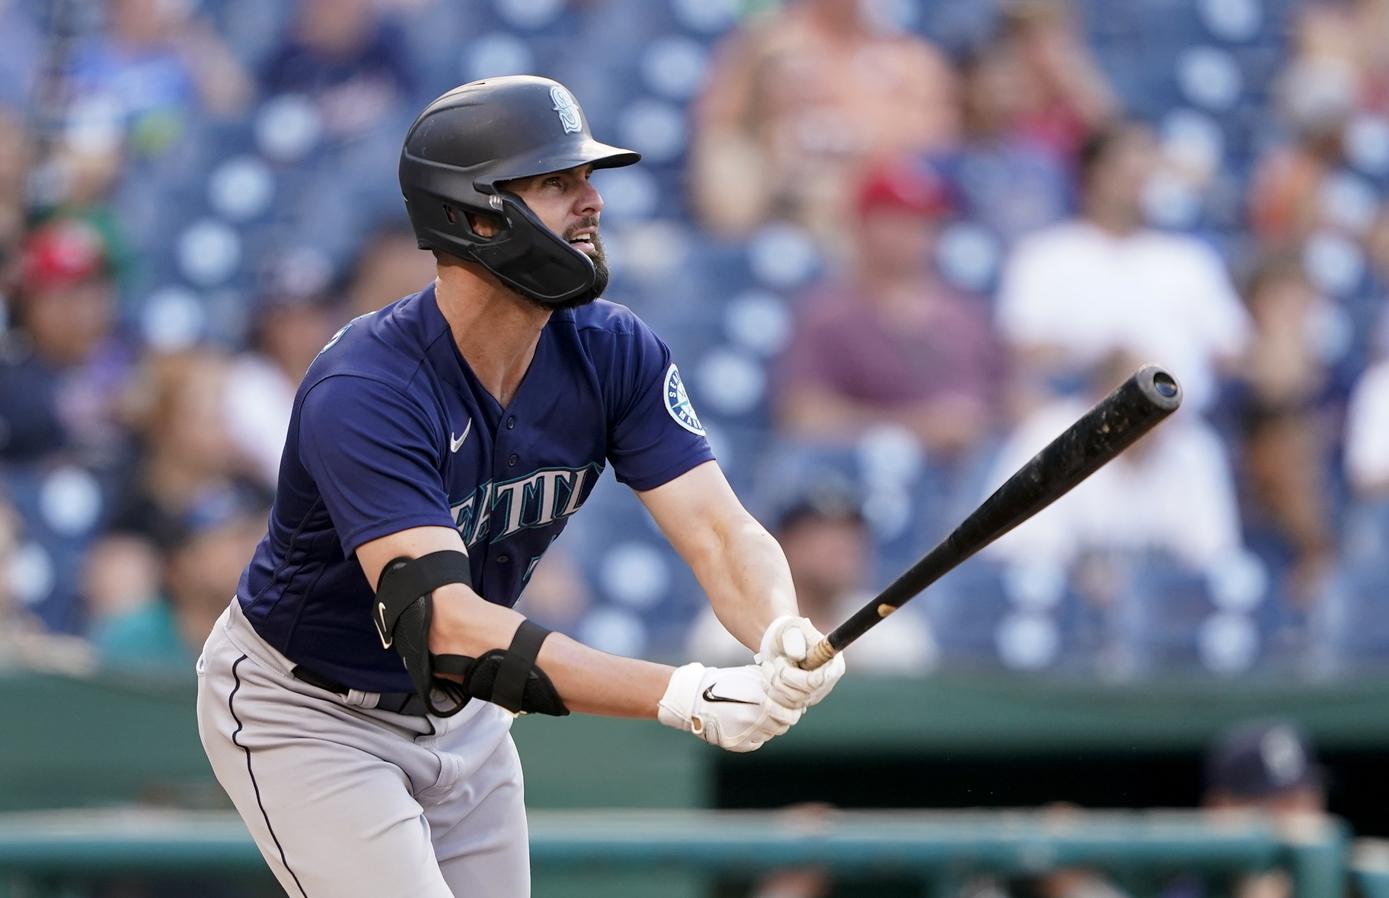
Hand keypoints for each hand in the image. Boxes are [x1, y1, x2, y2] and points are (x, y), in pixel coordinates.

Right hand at [658, 662, 801, 752]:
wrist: (695, 696)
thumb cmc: (726, 682)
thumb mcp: (750, 676)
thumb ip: (773, 686)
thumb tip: (797, 696)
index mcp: (760, 699)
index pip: (791, 713)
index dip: (794, 710)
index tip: (793, 706)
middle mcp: (753, 718)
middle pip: (783, 726)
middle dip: (783, 719)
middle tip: (778, 711)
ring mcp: (743, 733)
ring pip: (769, 735)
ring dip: (769, 727)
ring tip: (758, 715)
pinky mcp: (735, 744)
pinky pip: (755, 743)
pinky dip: (755, 735)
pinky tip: (747, 724)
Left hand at [757, 616, 846, 710]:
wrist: (779, 644)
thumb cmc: (790, 633)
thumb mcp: (792, 628)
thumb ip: (794, 640)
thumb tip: (797, 657)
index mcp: (833, 664)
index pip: (824, 679)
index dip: (810, 678)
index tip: (795, 664)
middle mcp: (826, 684)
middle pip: (805, 692)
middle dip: (783, 675)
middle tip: (777, 660)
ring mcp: (813, 696)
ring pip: (792, 702)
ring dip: (773, 683)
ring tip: (768, 666)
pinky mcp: (799, 704)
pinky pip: (784, 711)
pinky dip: (771, 696)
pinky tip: (765, 682)